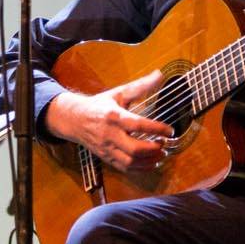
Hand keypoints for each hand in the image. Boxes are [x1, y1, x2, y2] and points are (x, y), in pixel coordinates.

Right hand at [45, 70, 173, 172]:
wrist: (74, 119)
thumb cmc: (99, 105)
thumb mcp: (118, 93)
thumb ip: (140, 85)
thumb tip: (160, 74)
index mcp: (114, 116)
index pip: (138, 125)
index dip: (157, 129)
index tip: (170, 131)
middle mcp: (109, 134)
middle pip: (134, 149)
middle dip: (154, 149)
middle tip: (164, 143)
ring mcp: (107, 148)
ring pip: (130, 162)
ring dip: (149, 161)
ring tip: (161, 154)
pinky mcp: (106, 158)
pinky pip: (125, 168)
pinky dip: (141, 168)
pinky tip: (152, 162)